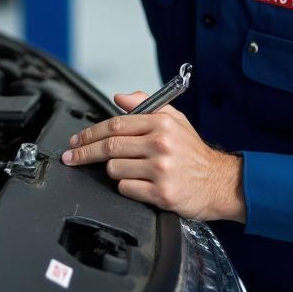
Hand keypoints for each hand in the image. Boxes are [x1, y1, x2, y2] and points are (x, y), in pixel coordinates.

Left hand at [61, 90, 245, 222]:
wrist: (221, 183)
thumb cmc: (194, 153)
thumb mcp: (176, 119)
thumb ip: (146, 105)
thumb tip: (119, 97)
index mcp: (161, 124)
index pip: (115, 124)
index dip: (90, 132)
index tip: (76, 139)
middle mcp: (161, 145)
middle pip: (109, 146)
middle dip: (84, 152)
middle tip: (71, 157)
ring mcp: (161, 170)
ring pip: (115, 170)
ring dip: (113, 171)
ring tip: (128, 170)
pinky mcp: (162, 194)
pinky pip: (126, 189)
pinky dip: (126, 187)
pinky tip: (139, 184)